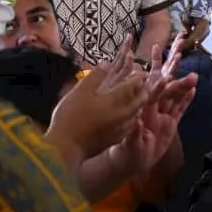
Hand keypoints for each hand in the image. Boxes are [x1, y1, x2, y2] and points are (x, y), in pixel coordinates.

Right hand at [49, 40, 147, 161]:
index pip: (130, 87)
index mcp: (113, 101)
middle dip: (143, 92)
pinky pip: (129, 127)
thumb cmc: (70, 117)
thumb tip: (106, 64)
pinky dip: (132, 119)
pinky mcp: (114, 140)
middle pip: (138, 102)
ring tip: (139, 100)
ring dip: (139, 106)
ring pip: (135, 115)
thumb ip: (95, 77)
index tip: (141, 73)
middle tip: (145, 86)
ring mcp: (119, 129)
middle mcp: (120, 115)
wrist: (65, 147)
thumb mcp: (80, 92)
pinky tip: (128, 119)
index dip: (136, 78)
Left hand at [110, 39, 196, 175]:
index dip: (158, 81)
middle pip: (165, 86)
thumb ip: (134, 135)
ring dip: (183, 85)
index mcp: (142, 111)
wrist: (130, 161)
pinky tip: (193, 89)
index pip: (152, 92)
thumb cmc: (126, 152)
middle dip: (171, 70)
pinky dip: (186, 100)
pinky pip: (179, 109)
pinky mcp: (170, 125)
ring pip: (174, 96)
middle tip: (178, 52)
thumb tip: (136, 124)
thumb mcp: (129, 145)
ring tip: (194, 75)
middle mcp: (153, 109)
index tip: (165, 70)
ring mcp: (162, 115)